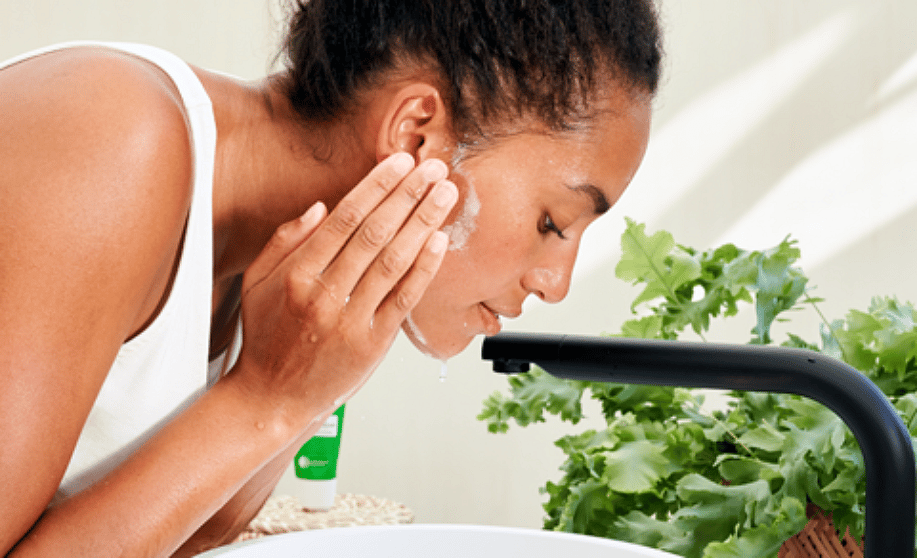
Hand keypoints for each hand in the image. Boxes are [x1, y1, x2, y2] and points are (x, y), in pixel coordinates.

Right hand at [232, 154, 455, 424]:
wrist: (273, 397)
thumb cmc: (266, 338)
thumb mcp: (257, 283)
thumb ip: (285, 241)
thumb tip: (323, 206)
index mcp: (297, 275)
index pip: (344, 219)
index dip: (376, 187)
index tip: (400, 163)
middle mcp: (324, 295)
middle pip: (374, 234)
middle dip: (407, 195)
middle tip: (432, 168)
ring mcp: (351, 320)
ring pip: (393, 261)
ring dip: (423, 224)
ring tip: (444, 195)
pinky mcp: (373, 343)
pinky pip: (404, 299)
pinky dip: (424, 268)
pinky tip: (439, 241)